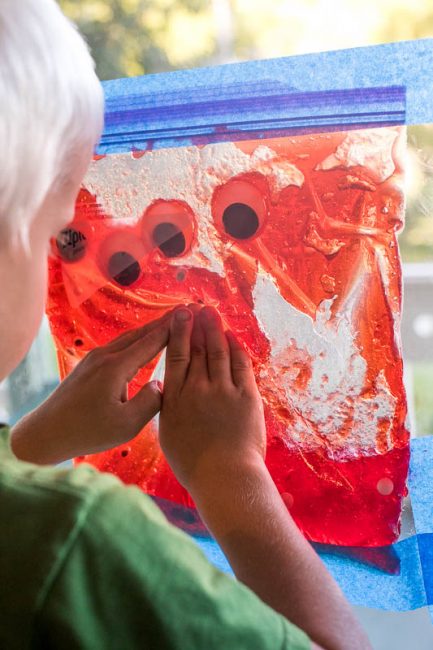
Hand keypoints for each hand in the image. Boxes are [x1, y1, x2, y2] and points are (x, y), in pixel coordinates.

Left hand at [11, 311, 172, 463]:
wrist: (46, 432)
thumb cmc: (87, 432)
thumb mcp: (126, 425)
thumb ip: (150, 402)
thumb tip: (162, 384)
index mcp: (116, 367)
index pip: (152, 341)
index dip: (174, 327)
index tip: (193, 313)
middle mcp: (105, 356)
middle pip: (141, 333)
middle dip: (166, 321)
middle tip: (187, 310)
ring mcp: (94, 358)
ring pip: (129, 337)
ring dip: (151, 329)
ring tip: (171, 322)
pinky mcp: (88, 365)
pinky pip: (119, 345)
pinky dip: (137, 339)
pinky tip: (143, 342)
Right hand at [159, 305, 266, 494]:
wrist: (224, 477)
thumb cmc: (193, 463)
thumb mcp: (168, 434)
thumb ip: (168, 407)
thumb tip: (168, 388)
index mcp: (176, 399)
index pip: (176, 356)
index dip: (179, 332)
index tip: (179, 315)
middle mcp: (197, 389)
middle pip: (197, 349)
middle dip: (197, 325)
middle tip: (197, 306)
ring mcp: (223, 391)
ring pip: (218, 351)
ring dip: (215, 329)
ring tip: (212, 313)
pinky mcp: (246, 396)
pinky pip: (240, 365)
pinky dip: (235, 348)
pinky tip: (231, 337)